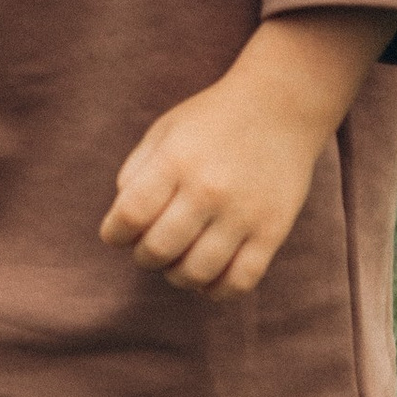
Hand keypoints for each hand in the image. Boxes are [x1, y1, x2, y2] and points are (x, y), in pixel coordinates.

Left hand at [98, 7, 395, 295]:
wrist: (282, 106)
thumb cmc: (213, 119)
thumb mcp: (165, 130)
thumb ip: (137, 172)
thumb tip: (122, 221)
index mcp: (175, 161)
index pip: (129, 216)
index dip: (114, 234)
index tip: (117, 234)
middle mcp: (208, 190)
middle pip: (158, 250)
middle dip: (143, 257)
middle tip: (148, 247)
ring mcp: (243, 214)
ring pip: (196, 273)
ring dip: (177, 276)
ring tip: (177, 261)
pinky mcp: (272, 231)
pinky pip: (240, 281)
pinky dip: (217, 290)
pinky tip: (208, 277)